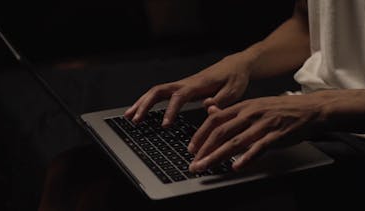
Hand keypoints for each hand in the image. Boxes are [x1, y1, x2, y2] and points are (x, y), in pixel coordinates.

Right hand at [124, 52, 253, 125]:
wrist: (235, 66)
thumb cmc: (235, 79)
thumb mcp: (234, 91)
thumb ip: (221, 101)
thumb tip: (206, 107)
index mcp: (198, 85)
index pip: (179, 96)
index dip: (171, 110)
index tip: (165, 124)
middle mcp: (186, 83)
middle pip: (159, 90)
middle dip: (145, 104)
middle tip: (134, 120)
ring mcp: (181, 85)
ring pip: (156, 91)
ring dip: (141, 103)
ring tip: (129, 117)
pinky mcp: (181, 88)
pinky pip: (160, 94)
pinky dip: (148, 102)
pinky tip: (140, 112)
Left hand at [188, 94, 327, 172]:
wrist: (310, 108)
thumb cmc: (281, 109)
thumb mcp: (254, 104)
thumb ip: (232, 110)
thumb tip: (210, 110)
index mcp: (244, 106)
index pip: (216, 120)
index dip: (201, 135)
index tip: (191, 148)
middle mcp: (251, 114)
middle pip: (222, 132)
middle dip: (204, 149)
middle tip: (194, 163)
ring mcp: (264, 124)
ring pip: (236, 141)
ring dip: (218, 156)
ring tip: (206, 166)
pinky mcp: (277, 135)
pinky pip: (259, 147)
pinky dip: (246, 158)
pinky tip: (236, 166)